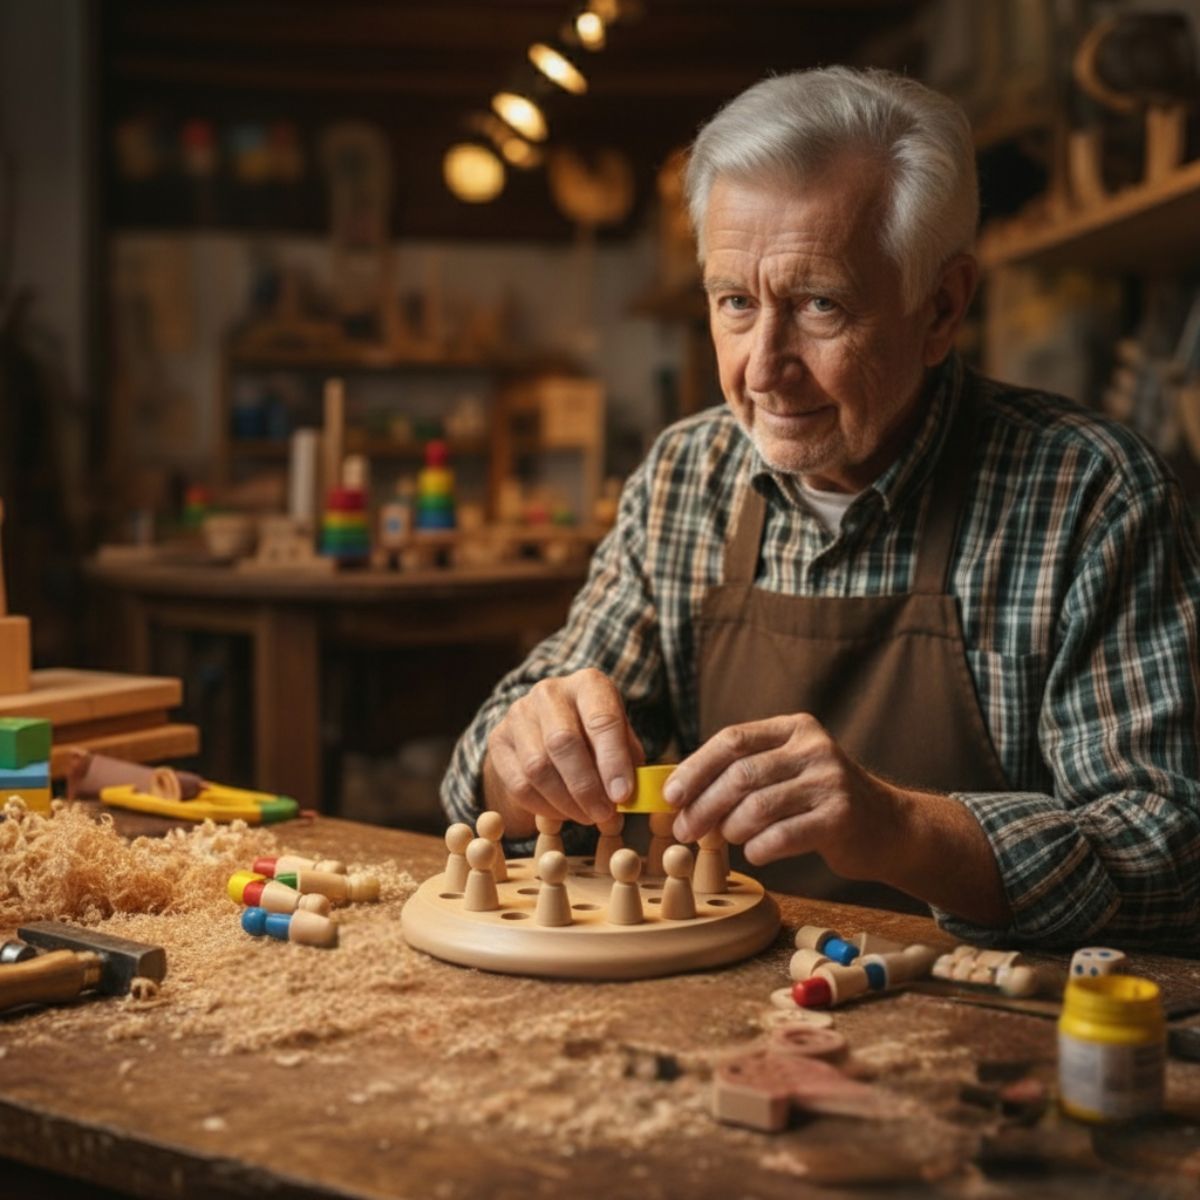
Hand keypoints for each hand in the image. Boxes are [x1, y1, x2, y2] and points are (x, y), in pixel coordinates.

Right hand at [485, 669, 644, 826]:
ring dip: (565, 802)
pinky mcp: (498, 739)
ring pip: (537, 767)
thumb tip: (628, 798)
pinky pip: (519, 784)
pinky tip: (562, 813)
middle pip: (563, 742)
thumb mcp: (620, 739)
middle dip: (586, 787)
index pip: (601, 720)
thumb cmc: (596, 735)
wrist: (549, 727)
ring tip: (587, 817)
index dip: (613, 761)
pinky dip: (544, 806)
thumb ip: (628, 764)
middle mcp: (550, 692)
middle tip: (604, 815)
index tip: (622, 795)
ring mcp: (519, 713)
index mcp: (589, 683)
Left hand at [665, 713, 904, 879]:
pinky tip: (756, 852)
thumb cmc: (820, 800)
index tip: (670, 795)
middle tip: (684, 830)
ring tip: (725, 839)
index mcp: (794, 728)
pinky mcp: (841, 817)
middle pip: (740, 775)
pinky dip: (759, 849)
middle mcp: (814, 748)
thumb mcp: (787, 769)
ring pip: (757, 806)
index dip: (695, 768)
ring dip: (730, 829)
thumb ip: (742, 771)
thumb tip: (678, 791)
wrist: (888, 827)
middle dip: (703, 805)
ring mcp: (831, 781)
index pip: (732, 740)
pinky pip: (782, 836)